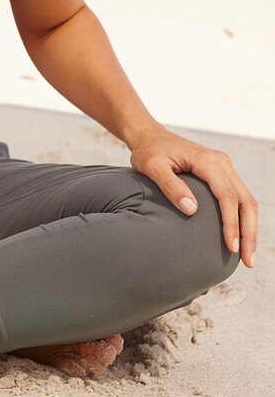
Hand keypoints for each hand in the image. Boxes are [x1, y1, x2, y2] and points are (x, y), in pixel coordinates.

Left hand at [129, 127, 256, 268]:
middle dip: (248, 231)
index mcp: (207, 160)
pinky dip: (242, 217)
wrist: (149, 136)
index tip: (231, 246)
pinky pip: (238, 195)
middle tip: (248, 261)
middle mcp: (221, 162)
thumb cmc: (148, 151)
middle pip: (244, 199)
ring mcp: (223, 166)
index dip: (231, 223)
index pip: (227, 196)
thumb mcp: (152, 166)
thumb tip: (191, 209)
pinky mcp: (221, 172)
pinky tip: (239, 235)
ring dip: (249, 227)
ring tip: (247, 255)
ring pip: (246, 199)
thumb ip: (170, 186)